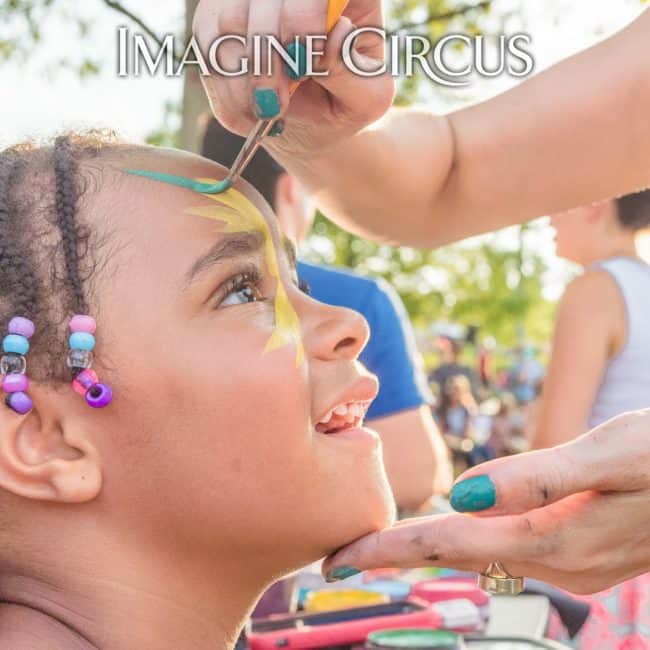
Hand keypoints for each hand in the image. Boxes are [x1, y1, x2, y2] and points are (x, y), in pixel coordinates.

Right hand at [193, 0, 393, 156]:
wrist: (311, 123)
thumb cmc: (343, 105)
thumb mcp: (365, 100)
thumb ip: (352, 70)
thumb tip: (335, 34)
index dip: (304, 20)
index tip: (304, 67)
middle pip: (263, 0)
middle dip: (266, 60)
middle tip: (275, 104)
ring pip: (227, 19)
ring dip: (241, 79)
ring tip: (262, 112)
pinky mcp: (217, 17)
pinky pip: (205, 45)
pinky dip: (224, 89)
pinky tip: (246, 111)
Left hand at [323, 410, 649, 593]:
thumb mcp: (611, 454)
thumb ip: (539, 478)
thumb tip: (462, 496)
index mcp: (553, 537)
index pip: (449, 544)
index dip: (389, 550)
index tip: (334, 561)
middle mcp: (557, 561)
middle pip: (456, 555)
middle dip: (396, 555)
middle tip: (338, 557)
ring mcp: (571, 562)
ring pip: (479, 554)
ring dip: (428, 548)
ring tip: (378, 545)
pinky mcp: (582, 550)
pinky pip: (507, 547)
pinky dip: (467, 540)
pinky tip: (453, 529)